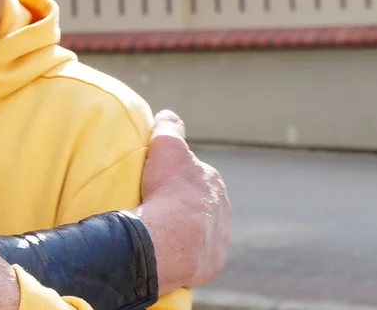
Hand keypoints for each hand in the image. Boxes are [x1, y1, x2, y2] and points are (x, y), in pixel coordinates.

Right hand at [136, 110, 231, 294]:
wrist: (169, 241)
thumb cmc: (168, 192)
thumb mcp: (166, 147)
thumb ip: (169, 127)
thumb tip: (168, 115)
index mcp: (213, 182)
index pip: (193, 174)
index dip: (174, 175)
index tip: (155, 180)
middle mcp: (222, 210)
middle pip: (197, 203)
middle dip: (180, 203)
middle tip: (153, 206)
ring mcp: (219, 238)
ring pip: (198, 229)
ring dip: (182, 229)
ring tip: (157, 230)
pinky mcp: (212, 262)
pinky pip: (195, 255)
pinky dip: (182, 252)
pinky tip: (165, 250)